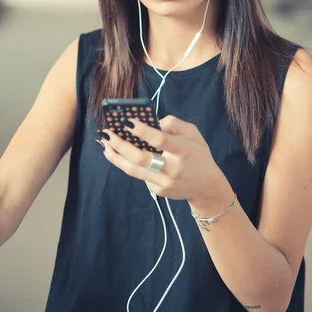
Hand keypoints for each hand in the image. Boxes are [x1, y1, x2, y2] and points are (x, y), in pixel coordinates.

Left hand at [99, 115, 231, 205]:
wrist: (206, 188)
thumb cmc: (198, 156)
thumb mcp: (194, 134)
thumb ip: (175, 124)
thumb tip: (154, 121)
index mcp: (183, 151)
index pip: (159, 140)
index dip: (142, 131)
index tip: (127, 121)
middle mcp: (172, 169)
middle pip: (140, 158)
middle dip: (120, 145)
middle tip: (107, 134)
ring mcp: (163, 182)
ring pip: (134, 170)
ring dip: (116, 156)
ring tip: (105, 145)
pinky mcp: (157, 190)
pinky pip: (140, 175)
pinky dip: (129, 164)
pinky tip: (121, 155)